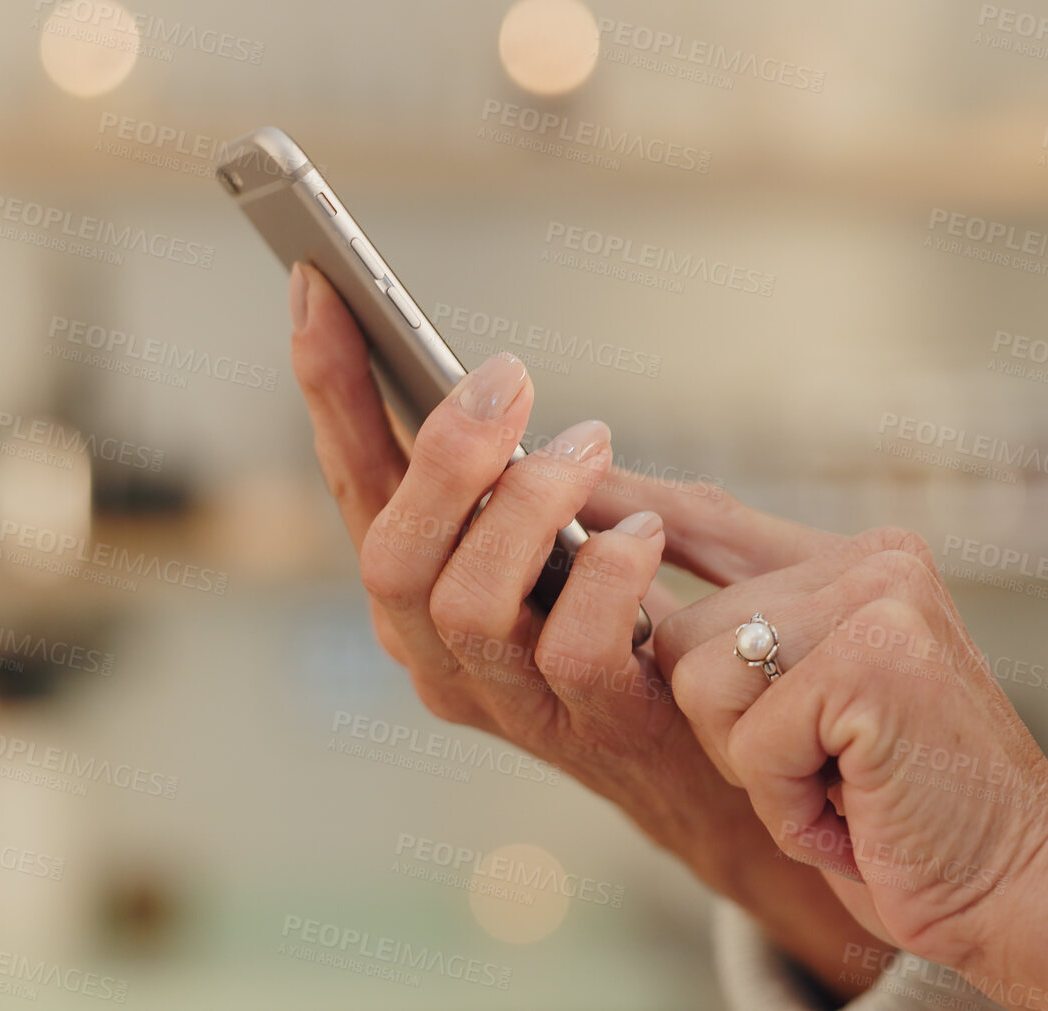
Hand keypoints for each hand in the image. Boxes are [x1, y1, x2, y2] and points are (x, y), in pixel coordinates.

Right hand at [286, 263, 881, 995]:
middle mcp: (440, 655)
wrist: (730, 766)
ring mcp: (510, 703)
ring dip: (527, 506)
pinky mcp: (595, 729)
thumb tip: (488, 391)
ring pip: (463, 602)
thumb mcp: (573, 539)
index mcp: (422, 592)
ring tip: (589, 444)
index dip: (331, 387)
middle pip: (387, 556)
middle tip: (509, 374)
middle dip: (441, 453)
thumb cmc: (646, 633)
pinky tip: (644, 530)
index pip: (354, 484)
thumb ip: (526, 483)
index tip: (318, 282)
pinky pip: (574, 649)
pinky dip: (608, 574)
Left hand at [657, 528, 1047, 1009]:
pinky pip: (750, 739)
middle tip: (824, 772)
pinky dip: (790, 802)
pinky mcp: (876, 659)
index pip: (711, 519)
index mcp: (859, 564)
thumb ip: (745, 642)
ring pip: (701, 681)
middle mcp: (872, 564)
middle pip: (680, 630)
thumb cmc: (909, 820)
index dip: (628, 507)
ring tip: (843, 789)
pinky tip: (858, 810)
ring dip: (757, 770)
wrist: (1022, 891)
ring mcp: (878, 602)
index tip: (562, 483)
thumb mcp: (813, 715)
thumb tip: (625, 599)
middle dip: (725, 732)